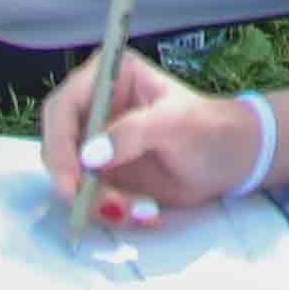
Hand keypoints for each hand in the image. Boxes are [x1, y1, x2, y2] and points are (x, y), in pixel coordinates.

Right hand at [40, 46, 271, 223]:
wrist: (231, 161)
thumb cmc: (209, 129)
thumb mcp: (175, 124)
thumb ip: (132, 134)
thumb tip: (90, 156)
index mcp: (111, 77)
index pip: (63, 107)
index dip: (59, 143)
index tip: (71, 179)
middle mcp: (96, 107)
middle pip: (57, 145)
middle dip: (74, 180)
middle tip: (97, 206)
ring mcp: (98, 143)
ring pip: (71, 177)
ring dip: (97, 201)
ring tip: (138, 210)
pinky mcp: (106, 174)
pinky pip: (90, 197)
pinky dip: (110, 210)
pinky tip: (145, 211)